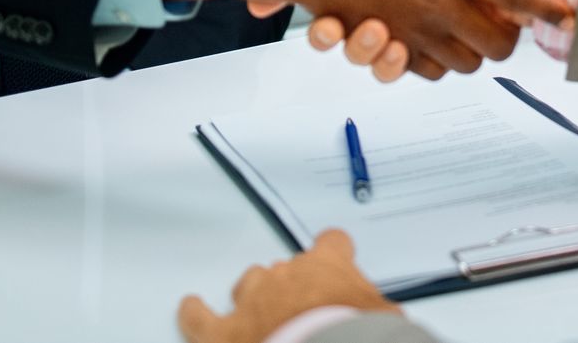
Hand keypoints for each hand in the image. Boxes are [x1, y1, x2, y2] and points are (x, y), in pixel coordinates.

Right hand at [160, 0, 569, 78]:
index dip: (546, 8)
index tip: (566, 14)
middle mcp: (435, 0)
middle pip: (499, 44)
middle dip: (509, 39)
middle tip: (507, 24)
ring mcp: (412, 28)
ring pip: (466, 64)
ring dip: (472, 53)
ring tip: (469, 30)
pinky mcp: (386, 45)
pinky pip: (427, 70)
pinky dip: (434, 62)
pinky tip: (429, 38)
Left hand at [178, 229, 397, 342]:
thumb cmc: (358, 336)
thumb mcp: (386, 320)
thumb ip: (378, 313)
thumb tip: (387, 325)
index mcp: (329, 266)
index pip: (333, 243)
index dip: (334, 253)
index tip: (336, 256)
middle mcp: (287, 275)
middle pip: (287, 268)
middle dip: (294, 286)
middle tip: (306, 311)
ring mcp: (253, 301)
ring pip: (249, 283)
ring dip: (254, 295)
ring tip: (262, 311)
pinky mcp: (225, 333)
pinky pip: (201, 319)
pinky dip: (194, 314)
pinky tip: (191, 309)